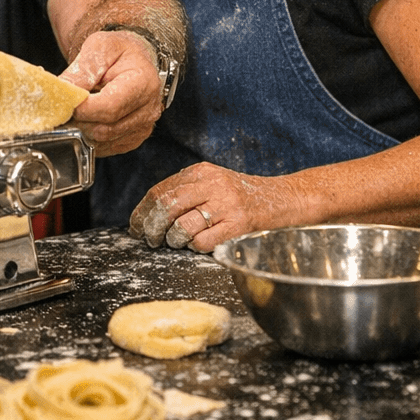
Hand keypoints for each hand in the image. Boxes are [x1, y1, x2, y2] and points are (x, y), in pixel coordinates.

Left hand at [60, 29, 161, 156]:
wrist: (135, 61)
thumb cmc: (120, 52)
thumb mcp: (100, 47)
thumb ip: (82, 69)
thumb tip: (64, 92)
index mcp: (143, 83)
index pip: (110, 107)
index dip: (83, 108)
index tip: (65, 101)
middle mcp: (148, 109)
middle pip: (104, 128)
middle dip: (78, 119)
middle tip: (64, 105)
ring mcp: (142, 128)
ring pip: (101, 141)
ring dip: (81, 128)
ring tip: (77, 108)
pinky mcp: (133, 140)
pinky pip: (103, 147)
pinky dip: (89, 136)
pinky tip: (87, 118)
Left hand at [128, 163, 296, 252]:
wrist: (283, 198)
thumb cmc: (243, 196)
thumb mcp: (213, 183)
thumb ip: (186, 191)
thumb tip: (150, 212)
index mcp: (201, 172)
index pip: (160, 191)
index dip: (142, 211)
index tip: (136, 226)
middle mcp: (212, 184)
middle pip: (166, 207)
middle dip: (152, 228)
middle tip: (150, 239)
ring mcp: (226, 204)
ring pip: (182, 227)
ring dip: (173, 240)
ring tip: (176, 242)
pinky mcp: (238, 224)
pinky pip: (202, 242)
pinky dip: (195, 247)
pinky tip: (199, 244)